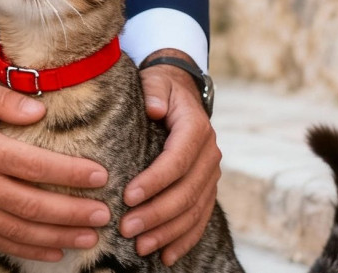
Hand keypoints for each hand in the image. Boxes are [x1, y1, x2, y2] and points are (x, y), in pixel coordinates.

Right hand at [0, 78, 110, 261]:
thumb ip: (6, 99)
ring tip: (89, 238)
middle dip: (72, 213)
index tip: (99, 175)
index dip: (69, 173)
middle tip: (102, 215)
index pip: (33, 165)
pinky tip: (54, 251)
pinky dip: (28, 249)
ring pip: (18, 229)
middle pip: (31, 204)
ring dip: (57, 237)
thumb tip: (39, 111)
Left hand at [120, 57, 221, 265]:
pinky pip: (199, 218)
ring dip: (168, 232)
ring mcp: (210, 175)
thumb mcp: (156, 81)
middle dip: (156, 213)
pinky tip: (166, 255)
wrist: (181, 93)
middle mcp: (209, 154)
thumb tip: (154, 109)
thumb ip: (154, 92)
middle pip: (186, 191)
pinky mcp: (206, 189)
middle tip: (127, 228)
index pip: (177, 160)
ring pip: (193, 210)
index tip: (128, 196)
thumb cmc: (161, 89)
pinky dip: (184, 239)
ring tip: (142, 246)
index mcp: (196, 129)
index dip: (155, 180)